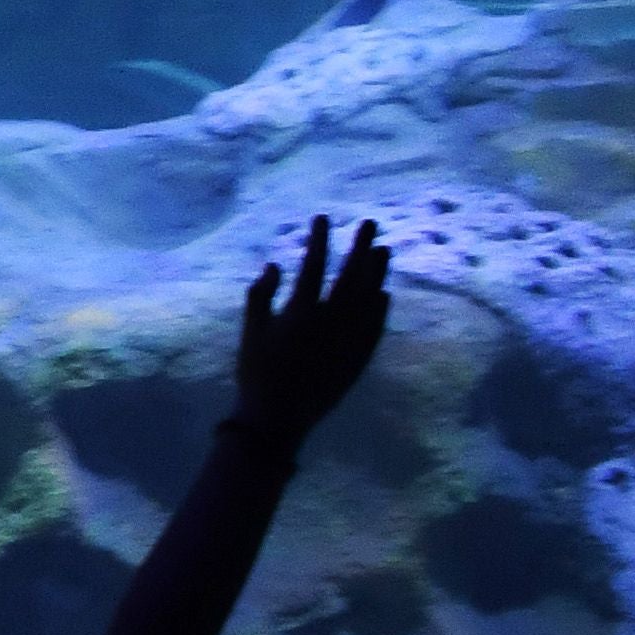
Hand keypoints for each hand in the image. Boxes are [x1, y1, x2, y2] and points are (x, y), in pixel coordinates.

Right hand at [233, 213, 393, 442]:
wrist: (278, 417)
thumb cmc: (257, 372)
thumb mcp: (251, 331)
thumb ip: (260, 295)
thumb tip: (274, 264)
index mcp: (301, 312)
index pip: (314, 265)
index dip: (320, 239)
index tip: (324, 218)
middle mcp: (331, 321)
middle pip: (351, 276)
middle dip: (360, 247)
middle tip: (370, 224)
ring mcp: (349, 339)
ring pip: (369, 298)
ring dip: (377, 272)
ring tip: (383, 251)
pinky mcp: (359, 357)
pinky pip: (375, 327)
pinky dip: (380, 308)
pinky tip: (384, 293)